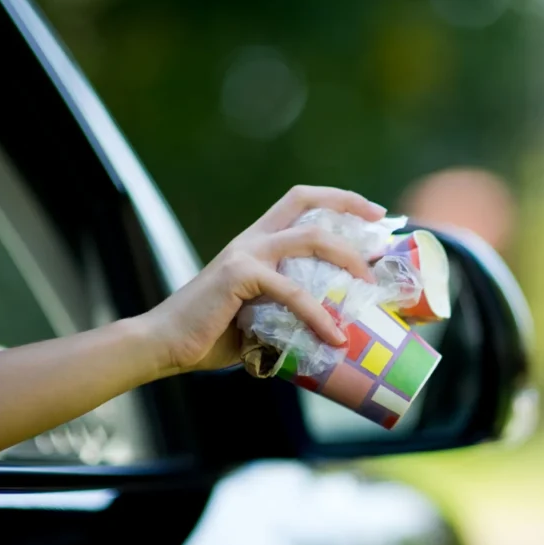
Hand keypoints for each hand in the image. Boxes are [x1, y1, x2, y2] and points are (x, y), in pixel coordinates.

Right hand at [139, 186, 385, 375]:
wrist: (163, 345)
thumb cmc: (209, 335)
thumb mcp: (258, 316)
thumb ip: (288, 311)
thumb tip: (331, 331)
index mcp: (256, 243)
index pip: (299, 201)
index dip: (337, 199)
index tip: (373, 212)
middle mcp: (251, 240)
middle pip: (305, 203)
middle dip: (349, 209)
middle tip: (381, 232)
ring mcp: (245, 255)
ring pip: (309, 239)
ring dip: (346, 259)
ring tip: (369, 289)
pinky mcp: (239, 278)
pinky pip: (293, 292)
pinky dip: (319, 315)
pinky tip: (335, 337)